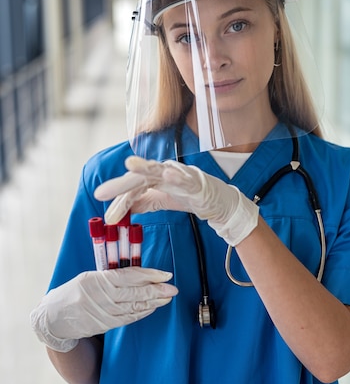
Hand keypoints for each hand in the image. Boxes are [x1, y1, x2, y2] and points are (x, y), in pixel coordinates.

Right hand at [30, 267, 176, 351]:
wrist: (54, 318)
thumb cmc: (73, 292)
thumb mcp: (90, 277)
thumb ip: (112, 276)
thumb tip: (140, 274)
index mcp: (97, 280)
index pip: (129, 275)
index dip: (149, 275)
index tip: (166, 274)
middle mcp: (102, 297)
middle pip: (135, 293)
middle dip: (157, 291)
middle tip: (173, 289)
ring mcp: (104, 312)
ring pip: (134, 306)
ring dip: (153, 302)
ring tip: (168, 298)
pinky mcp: (106, 324)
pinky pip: (128, 318)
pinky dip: (142, 312)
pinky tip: (153, 307)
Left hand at [94, 157, 258, 245]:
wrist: (216, 201)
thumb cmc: (187, 196)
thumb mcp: (160, 200)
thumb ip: (142, 202)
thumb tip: (122, 209)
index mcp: (153, 177)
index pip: (131, 188)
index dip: (119, 202)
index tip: (108, 218)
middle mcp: (163, 171)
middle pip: (138, 177)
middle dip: (120, 185)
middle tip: (101, 193)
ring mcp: (179, 174)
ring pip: (158, 170)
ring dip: (144, 167)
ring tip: (130, 165)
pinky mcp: (195, 181)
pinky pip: (185, 178)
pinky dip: (176, 175)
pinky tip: (167, 173)